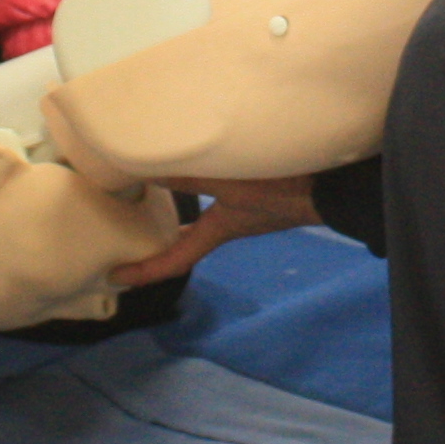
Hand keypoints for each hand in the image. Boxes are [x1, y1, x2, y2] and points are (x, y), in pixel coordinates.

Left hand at [110, 175, 323, 288]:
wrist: (328, 186)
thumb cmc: (281, 192)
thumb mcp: (230, 185)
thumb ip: (190, 176)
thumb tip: (146, 171)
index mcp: (218, 230)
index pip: (174, 261)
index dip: (144, 273)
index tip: (116, 279)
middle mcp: (228, 223)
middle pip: (185, 241)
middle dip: (158, 242)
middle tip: (129, 235)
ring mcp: (243, 209)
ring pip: (200, 216)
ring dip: (177, 210)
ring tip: (153, 193)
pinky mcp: (256, 190)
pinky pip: (216, 192)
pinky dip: (199, 182)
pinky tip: (197, 164)